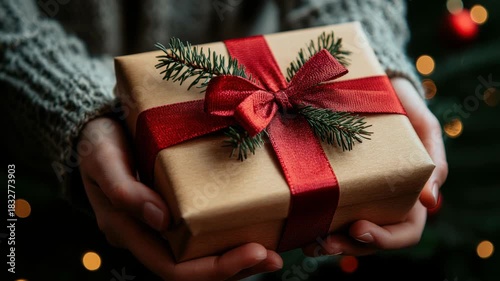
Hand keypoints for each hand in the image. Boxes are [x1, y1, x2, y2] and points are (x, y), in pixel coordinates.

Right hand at [78, 117, 282, 279]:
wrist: (96, 132)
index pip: (173, 269)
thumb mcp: (103, 160)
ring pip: (200, 257)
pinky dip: (228, 236)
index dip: (214, 269)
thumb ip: (124, 191)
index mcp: (128, 233)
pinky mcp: (175, 211)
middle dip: (235, 269)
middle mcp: (148, 237)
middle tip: (274, 257)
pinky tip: (254, 228)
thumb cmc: (98, 144)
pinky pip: (202, 234)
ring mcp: (161, 227)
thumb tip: (162, 221)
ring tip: (274, 252)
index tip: (255, 251)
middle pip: (193, 270)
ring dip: (237, 260)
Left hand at [302, 78, 447, 255]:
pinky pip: (322, 210)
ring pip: (343, 233)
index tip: (359, 228)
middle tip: (324, 243)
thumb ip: (434, 160)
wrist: (370, 83)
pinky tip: (296, 224)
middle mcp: (380, 201)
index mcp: (409, 196)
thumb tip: (433, 201)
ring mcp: (353, 193)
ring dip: (325, 243)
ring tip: (306, 242)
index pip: (405, 232)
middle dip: (347, 246)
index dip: (385, 239)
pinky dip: (310, 222)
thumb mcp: (424, 127)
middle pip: (369, 241)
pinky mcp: (329, 183)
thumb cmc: (403, 106)